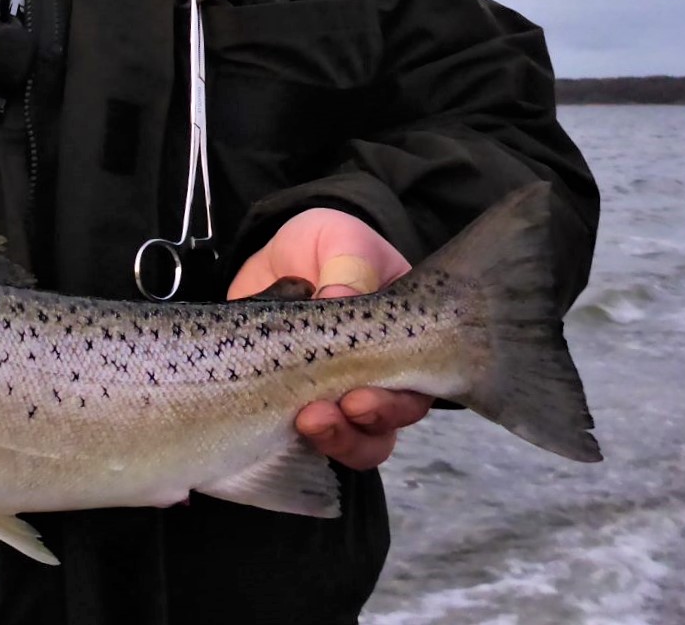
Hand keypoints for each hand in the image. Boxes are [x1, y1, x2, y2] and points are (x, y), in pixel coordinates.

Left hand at [227, 209, 432, 470]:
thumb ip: (349, 265)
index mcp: (404, 342)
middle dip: (357, 432)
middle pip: (384, 429)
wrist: (278, 255)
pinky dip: (289, 439)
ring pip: (350, 443)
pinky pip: (300, 440)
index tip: (356, 398)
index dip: (393, 404)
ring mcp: (336, 397)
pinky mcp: (294, 406)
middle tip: (319, 417)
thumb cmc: (326, 245)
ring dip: (331, 442)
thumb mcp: (343, 239)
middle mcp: (379, 380)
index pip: (417, 389)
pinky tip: (268, 425)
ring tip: (303, 423)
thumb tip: (339, 297)